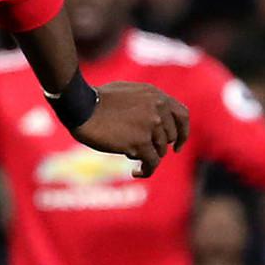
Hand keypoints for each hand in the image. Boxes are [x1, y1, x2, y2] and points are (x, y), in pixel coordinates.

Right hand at [73, 80, 187, 177]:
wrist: (81, 106)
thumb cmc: (95, 99)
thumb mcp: (127, 92)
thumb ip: (145, 103)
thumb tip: (154, 120)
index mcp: (156, 95)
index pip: (182, 115)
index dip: (183, 132)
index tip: (177, 146)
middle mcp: (158, 109)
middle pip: (170, 137)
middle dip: (158, 146)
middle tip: (142, 151)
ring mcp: (151, 125)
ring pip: (160, 151)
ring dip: (147, 156)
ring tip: (129, 155)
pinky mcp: (140, 142)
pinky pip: (152, 163)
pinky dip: (145, 170)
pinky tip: (135, 172)